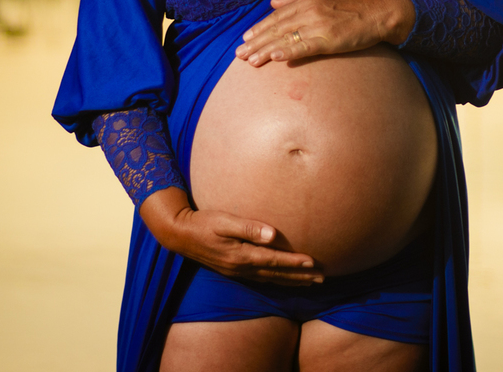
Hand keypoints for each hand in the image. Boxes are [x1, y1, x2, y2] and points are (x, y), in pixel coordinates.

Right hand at [139, 187, 323, 284]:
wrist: (180, 234)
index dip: (295, 263)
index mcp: (241, 255)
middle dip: (300, 276)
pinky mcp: (234, 270)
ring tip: (311, 282)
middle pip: (277, 275)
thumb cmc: (203, 222)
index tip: (314, 263)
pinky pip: (262, 279)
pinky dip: (277, 280)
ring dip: (292, 281)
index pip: (274, 261)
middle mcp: (241, 267)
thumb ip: (248, 228)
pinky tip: (284, 280)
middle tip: (322, 279)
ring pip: (271, 279)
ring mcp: (237, 271)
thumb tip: (273, 235)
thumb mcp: (224, 221)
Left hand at [235, 0, 415, 66]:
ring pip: (286, 38)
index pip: (277, 15)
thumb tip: (273, 2)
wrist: (380, 11)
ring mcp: (319, 24)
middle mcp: (310, 10)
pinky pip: (304, 46)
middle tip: (239, 54)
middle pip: (277, 28)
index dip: (259, 27)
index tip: (245, 38)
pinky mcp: (330, 38)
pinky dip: (288, 51)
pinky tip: (275, 58)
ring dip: (266, 50)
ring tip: (250, 60)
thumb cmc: (353, 2)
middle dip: (256, 41)